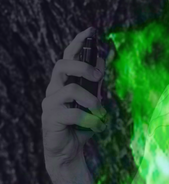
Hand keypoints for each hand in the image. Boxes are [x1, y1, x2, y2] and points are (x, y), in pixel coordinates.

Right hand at [41, 27, 107, 167]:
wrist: (70, 152)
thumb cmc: (81, 124)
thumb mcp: (92, 100)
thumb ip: (95, 84)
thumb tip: (103, 60)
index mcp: (64, 82)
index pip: (67, 56)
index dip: (77, 43)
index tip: (91, 31)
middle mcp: (54, 89)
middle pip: (62, 65)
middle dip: (83, 66)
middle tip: (99, 76)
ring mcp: (50, 104)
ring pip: (71, 89)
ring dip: (93, 101)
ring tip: (101, 113)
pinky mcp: (50, 119)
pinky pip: (74, 113)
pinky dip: (91, 119)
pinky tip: (98, 127)